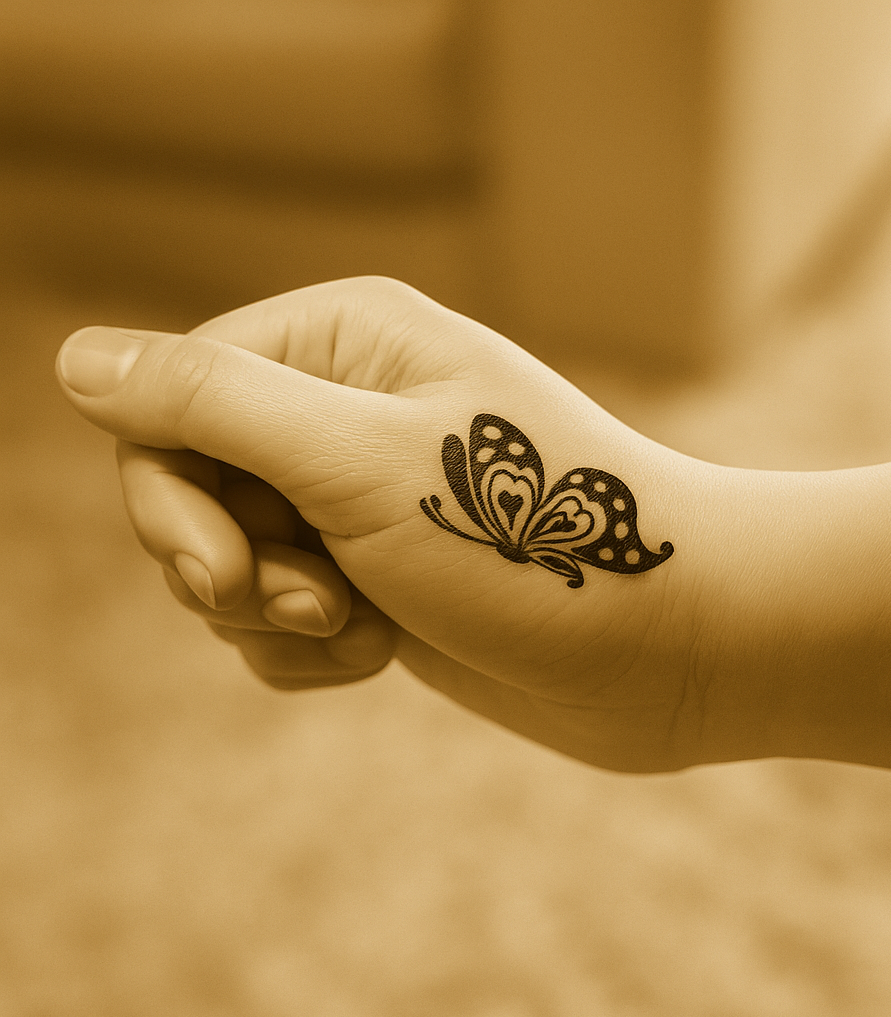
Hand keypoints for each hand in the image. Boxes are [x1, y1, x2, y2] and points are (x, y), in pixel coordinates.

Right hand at [55, 278, 711, 771]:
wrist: (666, 642)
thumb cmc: (534, 540)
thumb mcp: (360, 463)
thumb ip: (213, 404)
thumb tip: (76, 361)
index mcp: (342, 342)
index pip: (172, 400)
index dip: (170, 492)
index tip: (222, 569)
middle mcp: (347, 407)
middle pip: (192, 485)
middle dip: (227, 564)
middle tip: (310, 602)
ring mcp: (361, 498)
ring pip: (232, 562)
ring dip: (277, 615)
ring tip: (366, 626)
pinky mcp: (378, 576)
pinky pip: (283, 619)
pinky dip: (317, 651)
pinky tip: (386, 652)